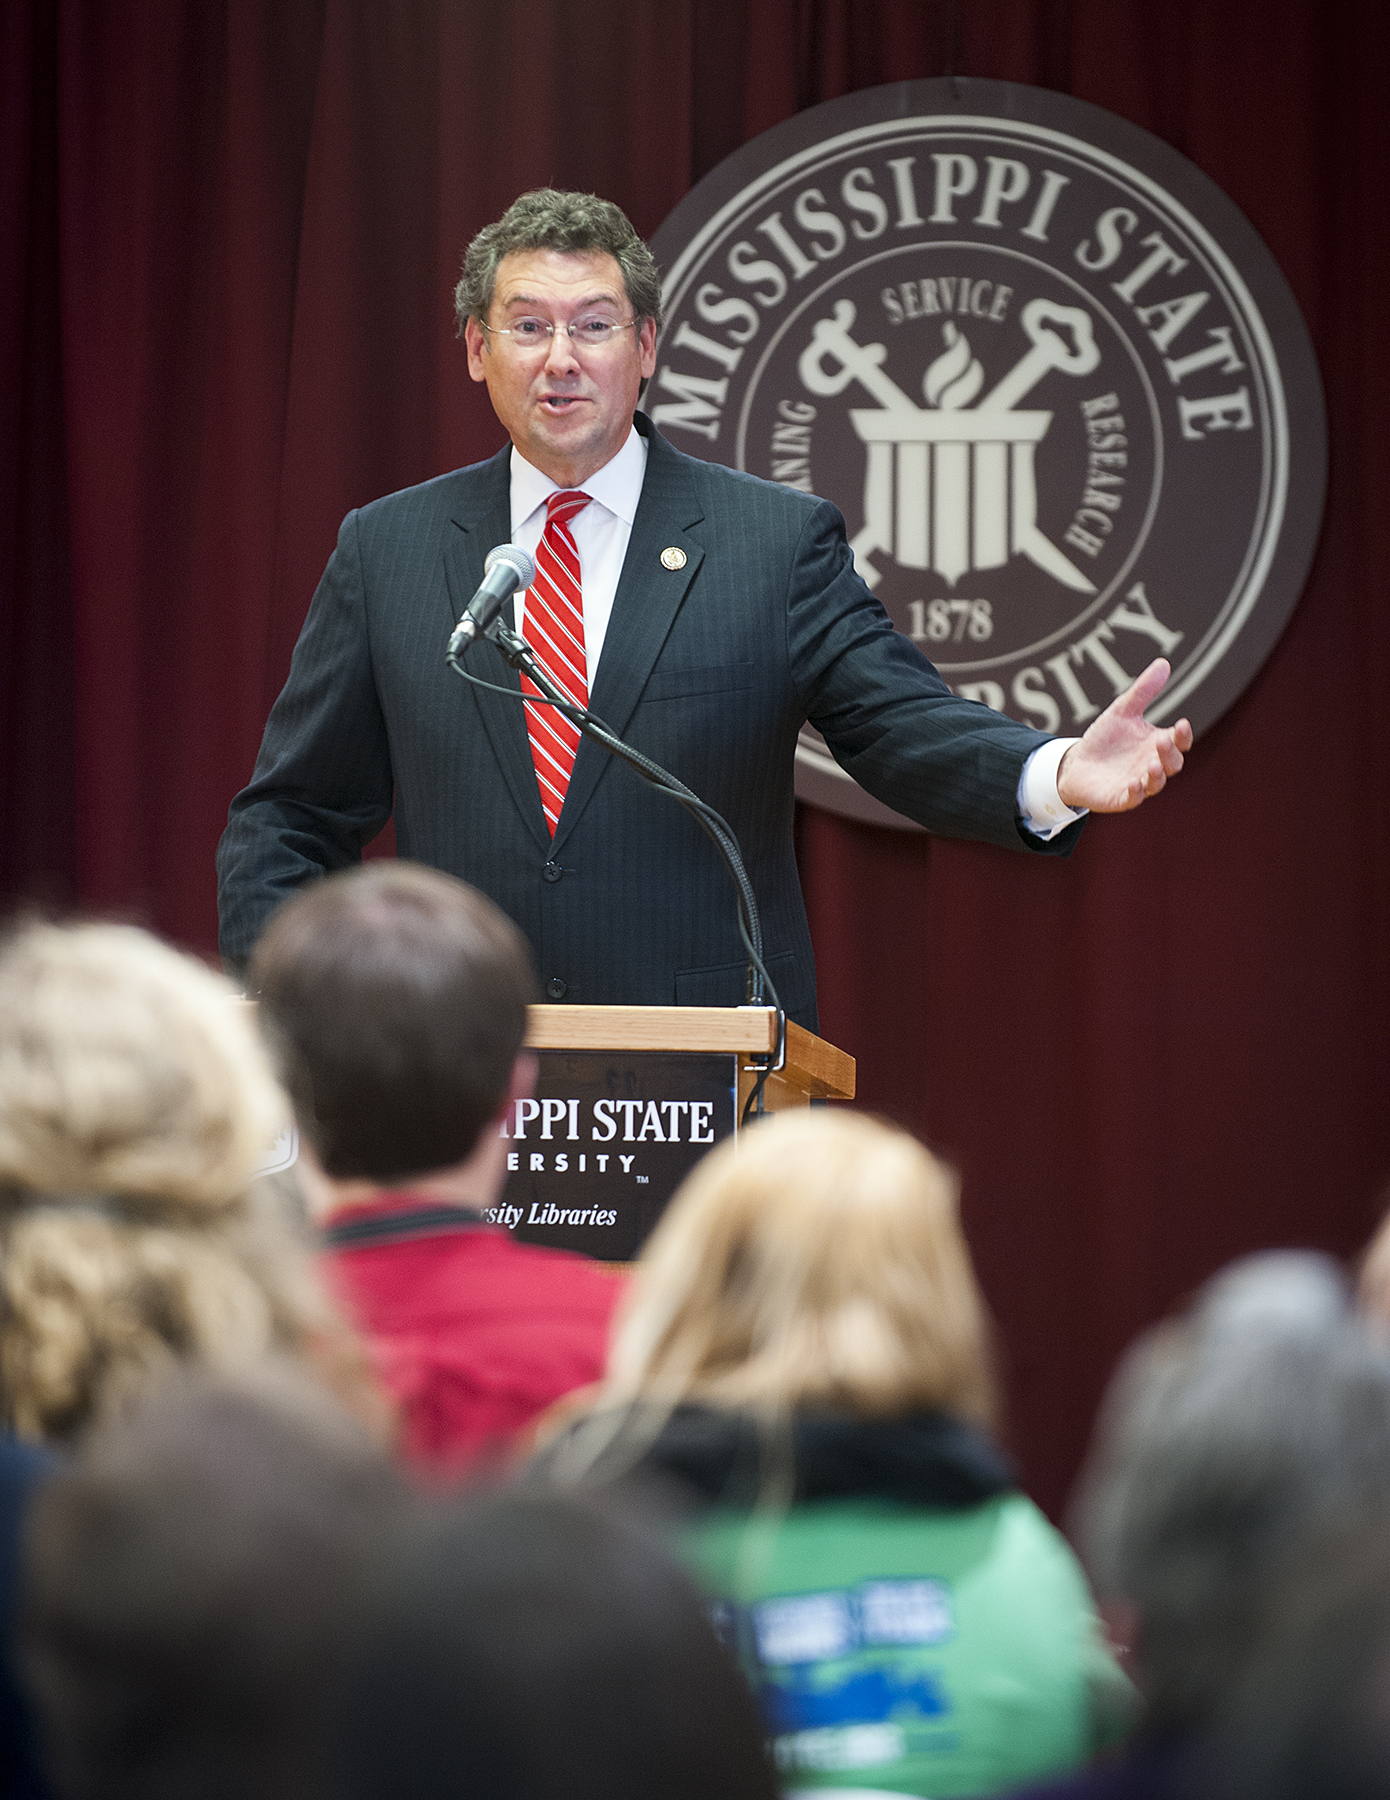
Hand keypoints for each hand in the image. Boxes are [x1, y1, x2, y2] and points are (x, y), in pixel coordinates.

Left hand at [1056, 658, 1192, 813]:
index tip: (1182, 724)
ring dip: (1157, 775)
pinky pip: (1133, 798)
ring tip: (1153, 764)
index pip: (1179, 741)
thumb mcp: (1122, 711)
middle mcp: (1153, 765)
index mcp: (1158, 744)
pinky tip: (1134, 785)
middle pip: (1173, 763)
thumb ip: (1143, 691)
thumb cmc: (1105, 739)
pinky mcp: (1121, 798)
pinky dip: (1136, 793)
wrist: (1076, 764)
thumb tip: (1164, 663)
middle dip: (1170, 753)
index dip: (1183, 735)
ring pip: (1156, 783)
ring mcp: (1138, 782)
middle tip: (1163, 741)